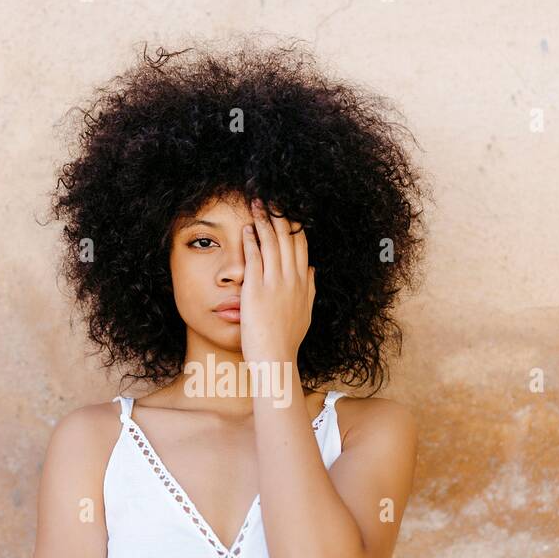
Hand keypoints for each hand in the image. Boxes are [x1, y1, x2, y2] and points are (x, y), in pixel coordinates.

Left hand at [240, 197, 314, 362]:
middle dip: (278, 215)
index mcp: (303, 283)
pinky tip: (245, 228)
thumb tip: (313, 270)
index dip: (294, 226)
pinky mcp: (256, 289)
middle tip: (270, 198)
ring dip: (262, 221)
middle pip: (287, 238)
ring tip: (255, 204)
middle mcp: (291, 279)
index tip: (287, 211)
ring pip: (271, 243)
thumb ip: (310, 290)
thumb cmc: (287, 341)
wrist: (276, 359)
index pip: (301, 246)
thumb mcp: (305, 313)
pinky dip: (250, 240)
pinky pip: (254, 257)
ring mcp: (274, 283)